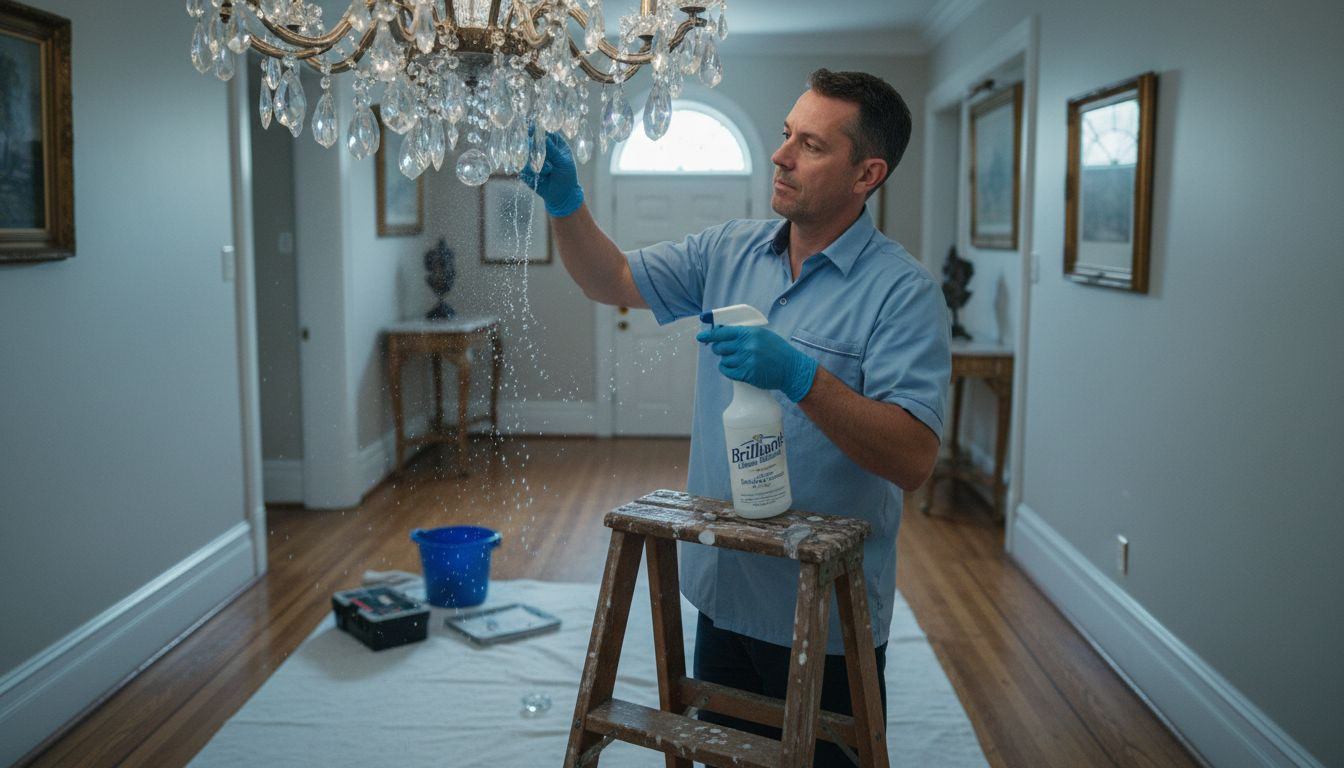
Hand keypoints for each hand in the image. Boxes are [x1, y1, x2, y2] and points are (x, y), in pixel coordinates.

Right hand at [518, 130, 583, 217]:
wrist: (562, 195)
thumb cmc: (567, 176)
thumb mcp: (563, 162)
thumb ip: (552, 150)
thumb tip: (543, 137)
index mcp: (555, 143)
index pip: (544, 130)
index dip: (538, 128)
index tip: (532, 128)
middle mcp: (543, 148)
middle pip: (531, 139)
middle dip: (532, 144)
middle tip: (534, 150)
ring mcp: (533, 158)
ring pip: (526, 153)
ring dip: (535, 162)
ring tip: (548, 172)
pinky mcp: (526, 169)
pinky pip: (523, 166)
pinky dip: (531, 171)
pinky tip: (541, 177)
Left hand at [696, 325, 817, 402]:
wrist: (791, 368)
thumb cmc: (777, 351)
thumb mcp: (762, 335)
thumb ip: (744, 333)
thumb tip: (723, 333)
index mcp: (750, 333)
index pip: (723, 332)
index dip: (709, 335)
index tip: (701, 337)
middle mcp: (747, 346)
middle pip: (720, 347)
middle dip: (719, 349)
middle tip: (724, 350)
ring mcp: (746, 360)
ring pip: (723, 360)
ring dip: (726, 360)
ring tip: (737, 360)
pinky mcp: (747, 374)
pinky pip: (727, 371)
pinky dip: (727, 370)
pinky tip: (734, 368)